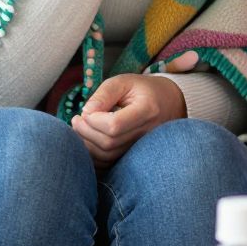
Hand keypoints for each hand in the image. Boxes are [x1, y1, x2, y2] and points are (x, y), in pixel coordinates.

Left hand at [71, 73, 186, 166]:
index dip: (93, 120)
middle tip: (76, 119)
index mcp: (147, 110)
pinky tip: (88, 140)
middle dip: (85, 132)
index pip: (114, 125)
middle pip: (109, 142)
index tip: (85, 111)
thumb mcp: (124, 82)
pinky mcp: (135, 156)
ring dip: (86, 144)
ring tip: (80, 128)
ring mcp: (143, 148)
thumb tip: (86, 113)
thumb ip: (104, 94)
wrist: (170, 103)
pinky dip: (93, 155)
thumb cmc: (143, 90)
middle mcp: (148, 133)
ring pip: (108, 156)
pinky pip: (109, 163)